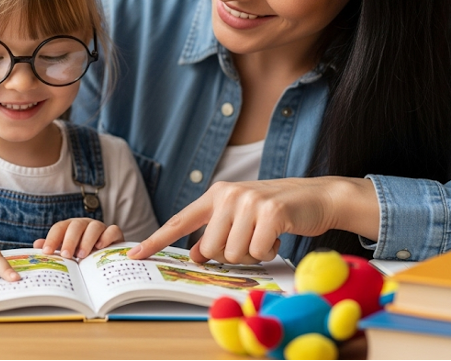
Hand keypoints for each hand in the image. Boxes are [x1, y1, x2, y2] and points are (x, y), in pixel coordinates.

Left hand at [34, 218, 123, 258]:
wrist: (106, 253)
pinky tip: (100, 247)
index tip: (47, 252)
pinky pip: (112, 230)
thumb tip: (37, 245)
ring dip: (87, 240)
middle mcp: (84, 224)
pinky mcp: (114, 233)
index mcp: (70, 226)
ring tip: (81, 255)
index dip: (52, 239)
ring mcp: (100, 227)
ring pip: (94, 227)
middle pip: (75, 226)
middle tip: (66, 255)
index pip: (59, 228)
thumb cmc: (82, 252)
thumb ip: (53, 247)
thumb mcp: (66, 250)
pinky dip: (107, 237)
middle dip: (69, 241)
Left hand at [127, 177, 378, 263]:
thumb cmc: (276, 211)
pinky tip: (278, 236)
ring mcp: (249, 201)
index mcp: (216, 195)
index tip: (134, 255)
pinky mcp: (270, 213)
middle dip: (231, 255)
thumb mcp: (240, 218)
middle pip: (210, 250)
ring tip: (265, 236)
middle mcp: (228, 194)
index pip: (180, 220)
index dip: (156, 240)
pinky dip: (269, 252)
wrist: (317, 196)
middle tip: (250, 241)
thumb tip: (196, 255)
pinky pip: (257, 252)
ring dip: (251, 254)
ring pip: (232, 254)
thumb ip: (216, 232)